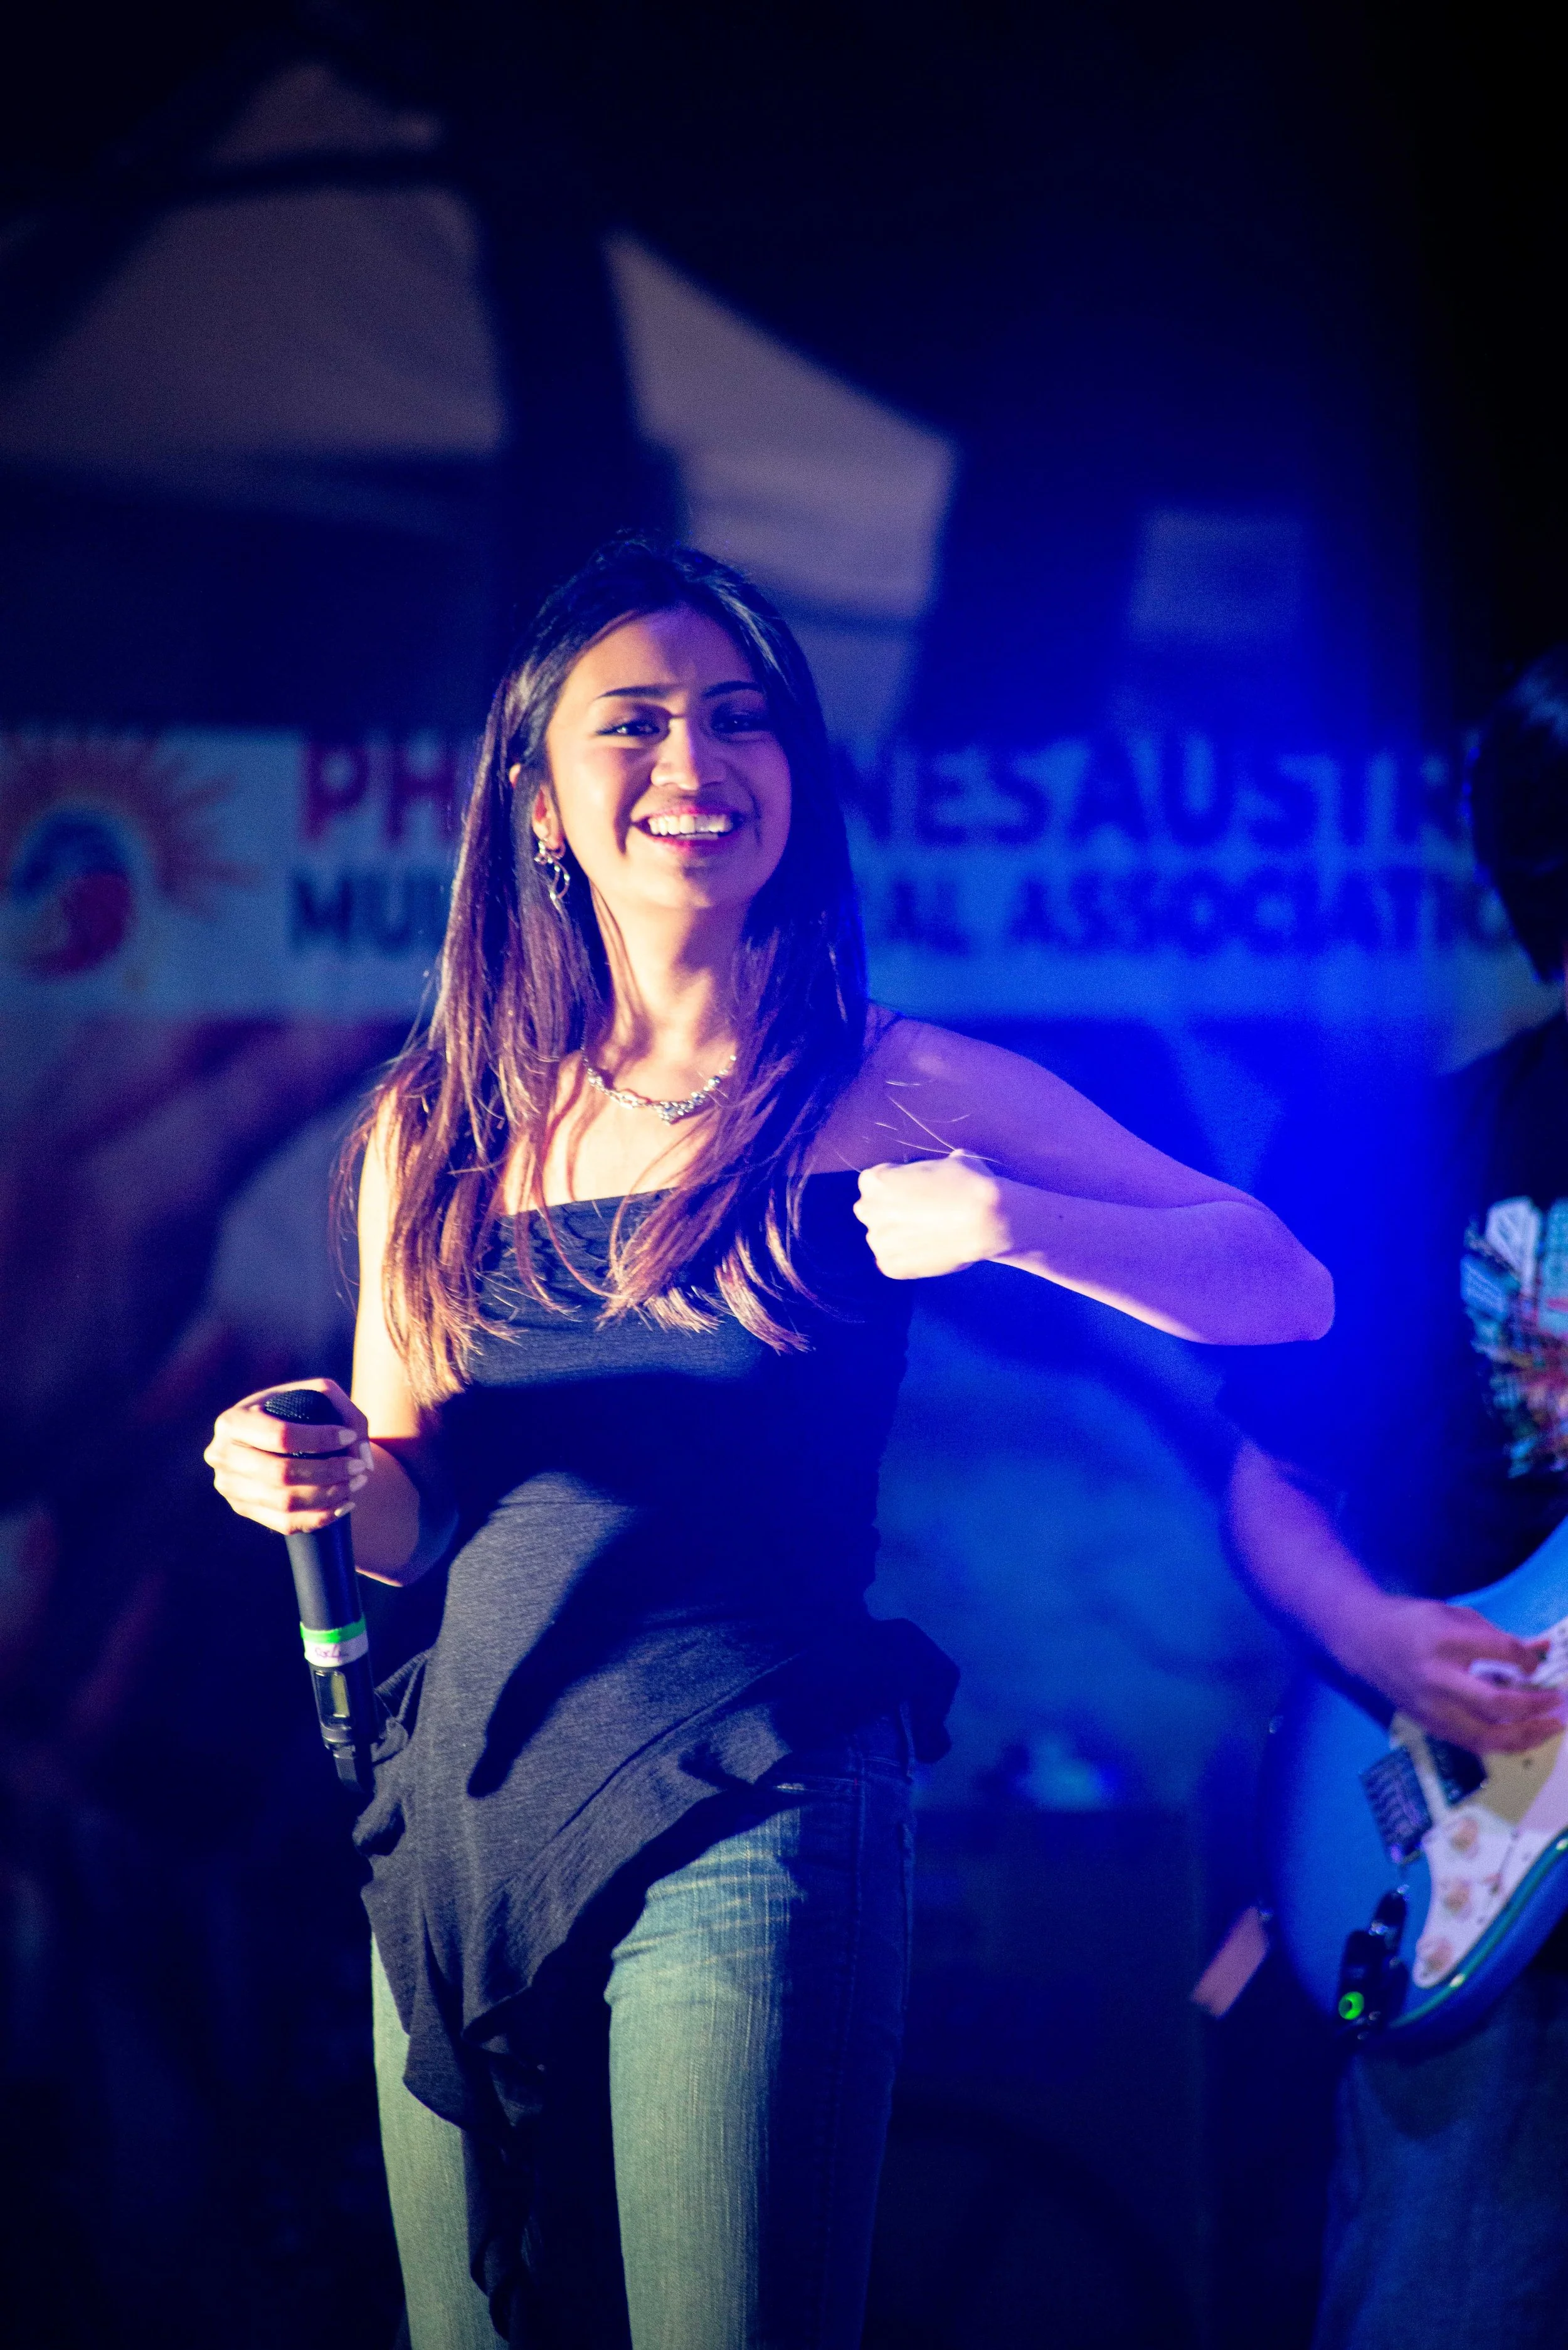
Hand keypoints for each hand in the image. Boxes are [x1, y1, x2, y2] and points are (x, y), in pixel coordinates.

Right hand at [204, 1378, 369, 1536]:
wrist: (275, 1438)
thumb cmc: (298, 1410)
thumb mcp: (317, 1394)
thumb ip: (345, 1411)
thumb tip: (359, 1451)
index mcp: (233, 1421)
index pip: (280, 1436)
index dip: (320, 1439)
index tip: (350, 1437)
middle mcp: (222, 1455)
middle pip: (281, 1474)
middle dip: (329, 1472)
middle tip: (359, 1467)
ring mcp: (230, 1487)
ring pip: (285, 1503)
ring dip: (329, 1496)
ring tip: (357, 1483)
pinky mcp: (243, 1508)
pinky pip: (284, 1523)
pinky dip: (320, 1517)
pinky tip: (345, 1504)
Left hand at [853, 1152, 1013, 1280]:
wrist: (983, 1220)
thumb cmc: (969, 1183)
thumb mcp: (952, 1160)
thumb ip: (939, 1166)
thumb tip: (956, 1161)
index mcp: (874, 1181)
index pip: (873, 1184)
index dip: (896, 1188)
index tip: (914, 1193)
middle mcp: (868, 1210)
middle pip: (872, 1212)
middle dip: (890, 1214)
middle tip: (919, 1216)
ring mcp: (877, 1241)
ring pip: (883, 1239)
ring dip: (899, 1238)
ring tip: (929, 1236)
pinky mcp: (889, 1266)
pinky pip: (894, 1262)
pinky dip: (909, 1260)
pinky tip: (930, 1252)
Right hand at [1337, 1592, 1563, 1754]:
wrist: (1364, 1640)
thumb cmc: (1413, 1621)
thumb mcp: (1455, 1616)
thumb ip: (1498, 1637)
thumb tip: (1542, 1650)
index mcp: (1445, 1641)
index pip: (1501, 1653)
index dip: (1528, 1660)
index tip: (1537, 1664)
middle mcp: (1439, 1678)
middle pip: (1496, 1702)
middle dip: (1535, 1706)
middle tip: (1559, 1703)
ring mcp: (1432, 1707)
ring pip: (1487, 1735)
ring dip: (1526, 1735)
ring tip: (1551, 1728)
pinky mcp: (1429, 1725)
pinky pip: (1474, 1743)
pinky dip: (1503, 1742)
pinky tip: (1523, 1736)